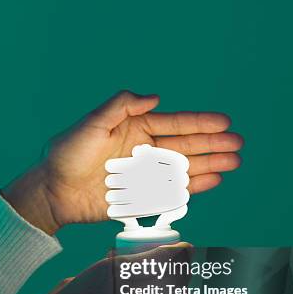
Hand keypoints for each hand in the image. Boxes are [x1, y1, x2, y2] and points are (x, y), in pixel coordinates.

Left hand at [2, 91, 242, 233]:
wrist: (54, 191)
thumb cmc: (68, 153)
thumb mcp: (92, 123)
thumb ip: (121, 106)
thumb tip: (154, 97)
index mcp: (137, 129)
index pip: (176, 124)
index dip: (201, 123)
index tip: (225, 122)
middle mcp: (147, 150)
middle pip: (187, 146)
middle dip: (213, 145)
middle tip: (238, 145)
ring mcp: (147, 174)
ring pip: (185, 168)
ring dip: (210, 165)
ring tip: (234, 162)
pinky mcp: (144, 196)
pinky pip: (174, 191)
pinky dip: (194, 186)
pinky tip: (213, 180)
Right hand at [5, 244, 191, 293]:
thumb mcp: (75, 281)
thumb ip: (103, 273)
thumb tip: (122, 262)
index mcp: (110, 275)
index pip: (160, 258)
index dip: (178, 251)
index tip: (183, 248)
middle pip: (174, 278)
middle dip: (185, 268)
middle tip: (186, 264)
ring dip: (183, 290)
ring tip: (182, 285)